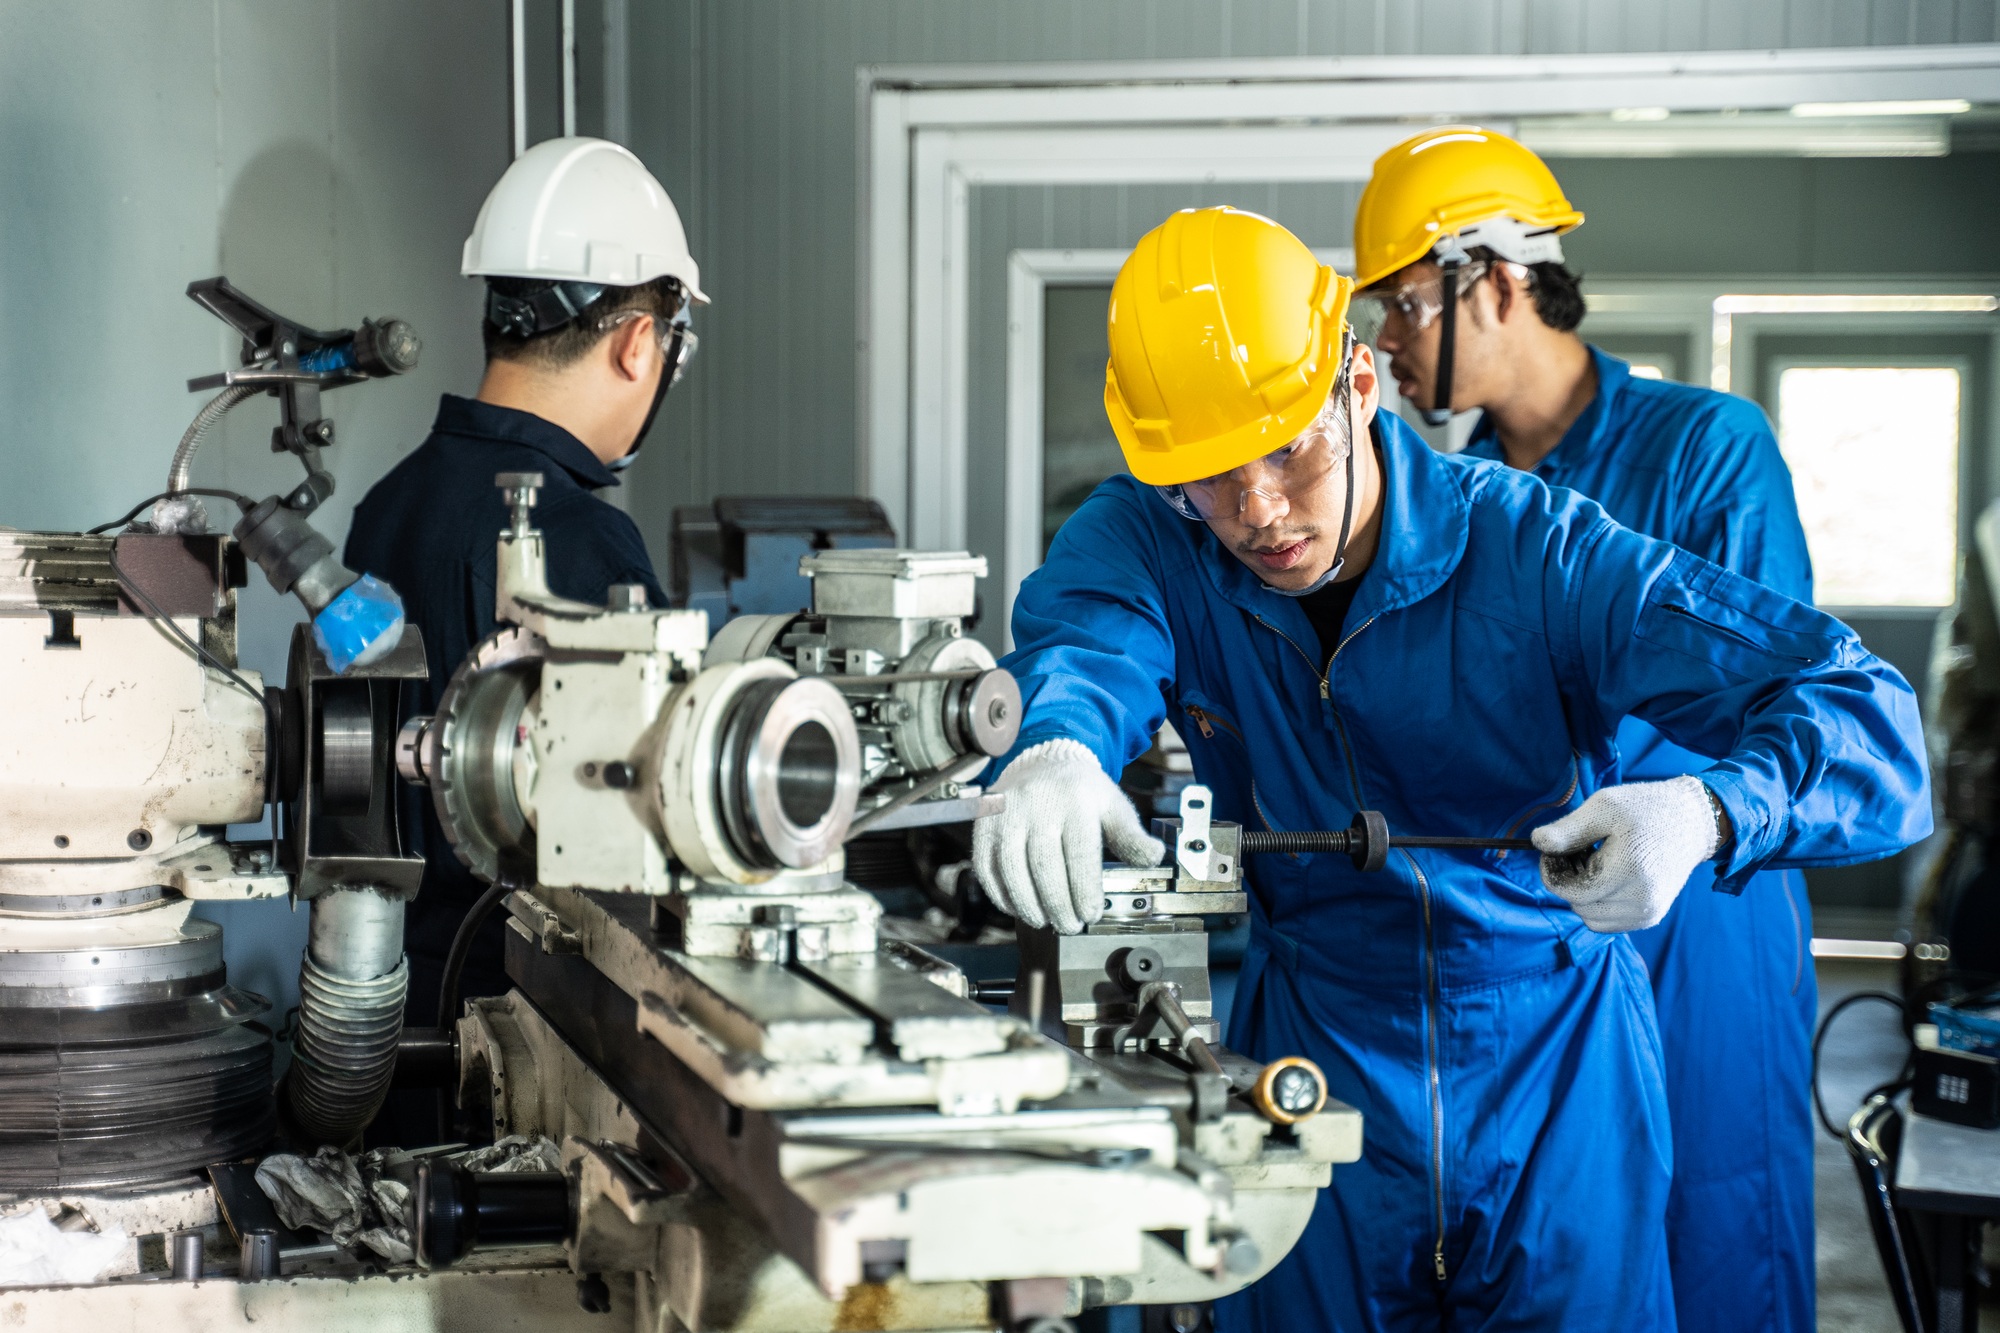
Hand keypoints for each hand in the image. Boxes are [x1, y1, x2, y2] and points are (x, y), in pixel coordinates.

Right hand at [972, 739, 1165, 934]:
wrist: (1043, 761)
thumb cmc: (1082, 793)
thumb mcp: (1113, 806)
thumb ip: (1132, 836)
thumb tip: (1154, 857)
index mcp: (1075, 800)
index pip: (1079, 853)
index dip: (1084, 890)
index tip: (1091, 915)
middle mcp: (1037, 803)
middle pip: (1044, 865)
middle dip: (1058, 904)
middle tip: (1070, 926)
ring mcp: (1006, 814)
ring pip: (1012, 869)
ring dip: (1028, 905)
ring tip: (1045, 922)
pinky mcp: (984, 825)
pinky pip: (987, 866)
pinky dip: (1000, 894)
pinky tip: (1018, 908)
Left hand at [1531, 776, 1721, 932]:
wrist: (1693, 822)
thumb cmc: (1645, 808)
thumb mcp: (1604, 807)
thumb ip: (1569, 829)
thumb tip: (1537, 843)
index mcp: (1629, 872)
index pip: (1569, 891)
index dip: (1553, 870)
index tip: (1556, 849)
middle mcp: (1641, 901)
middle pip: (1578, 905)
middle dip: (1569, 880)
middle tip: (1579, 850)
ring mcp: (1648, 914)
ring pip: (1590, 918)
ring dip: (1583, 895)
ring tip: (1595, 863)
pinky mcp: (1651, 918)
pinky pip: (1607, 922)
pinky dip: (1599, 904)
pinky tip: (1608, 878)